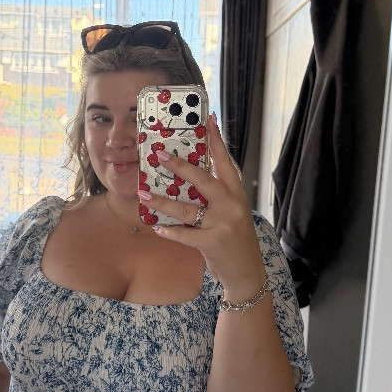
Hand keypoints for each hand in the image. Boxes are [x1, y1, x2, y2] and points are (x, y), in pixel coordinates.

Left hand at [139, 112, 266, 299]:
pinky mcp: (212, 242)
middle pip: (204, 180)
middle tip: (159, 155)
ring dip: (162, 202)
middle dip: (180, 167)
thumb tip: (189, 179)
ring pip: (187, 209)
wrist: (247, 271)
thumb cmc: (235, 240)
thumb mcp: (232, 214)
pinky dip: (169, 231)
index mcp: (237, 195)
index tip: (208, 120)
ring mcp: (223, 224)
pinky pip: (184, 234)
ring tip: (144, 194)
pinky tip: (157, 227)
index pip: (226, 163)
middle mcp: (232, 206)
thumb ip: (217, 198)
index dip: (216, 141)